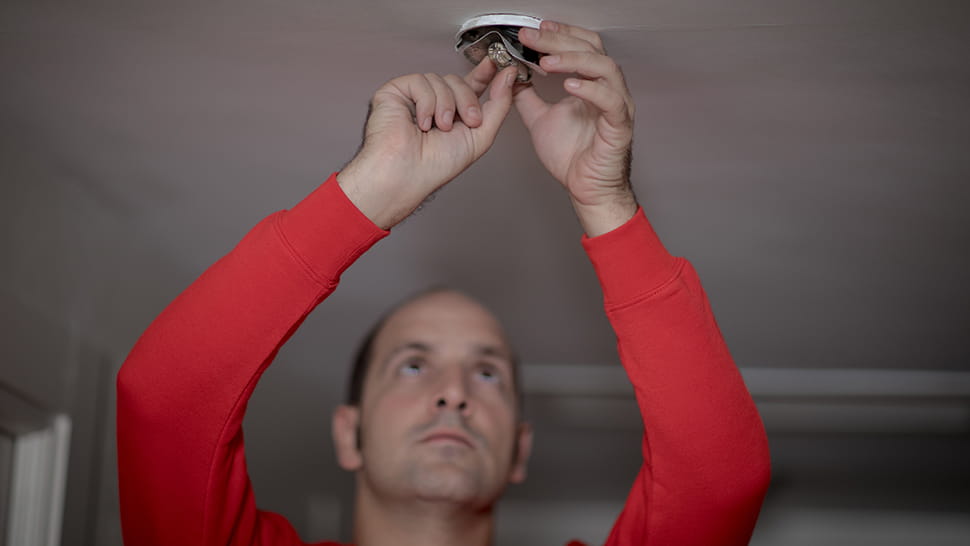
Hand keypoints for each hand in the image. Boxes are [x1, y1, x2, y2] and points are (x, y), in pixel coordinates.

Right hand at [338, 62, 519, 228]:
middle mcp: (434, 103)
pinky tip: (421, 123)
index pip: (471, 84)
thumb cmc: (437, 165)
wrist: (408, 174)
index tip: (498, 63)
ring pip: (441, 79)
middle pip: (458, 80)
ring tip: (439, 128)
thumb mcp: (481, 135)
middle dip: (467, 101)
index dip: (485, 72)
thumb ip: (499, 105)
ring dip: (445, 106)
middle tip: (468, 122)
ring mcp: (414, 97)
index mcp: (455, 114)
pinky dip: (426, 103)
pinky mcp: (395, 91)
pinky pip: (420, 81)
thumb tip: (509, 75)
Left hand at [515, 21, 637, 235]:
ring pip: (604, 68)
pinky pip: (610, 100)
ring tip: (547, 61)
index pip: (580, 45)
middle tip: (532, 38)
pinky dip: (590, 89)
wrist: (586, 188)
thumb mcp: (539, 120)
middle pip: (590, 49)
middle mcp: (607, 89)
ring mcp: (617, 105)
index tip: (533, 30)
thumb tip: (512, 77)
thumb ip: (527, 97)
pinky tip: (569, 85)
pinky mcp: (620, 125)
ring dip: (573, 60)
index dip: (559, 34)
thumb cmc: (573, 157)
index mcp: (591, 84)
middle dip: (558, 41)